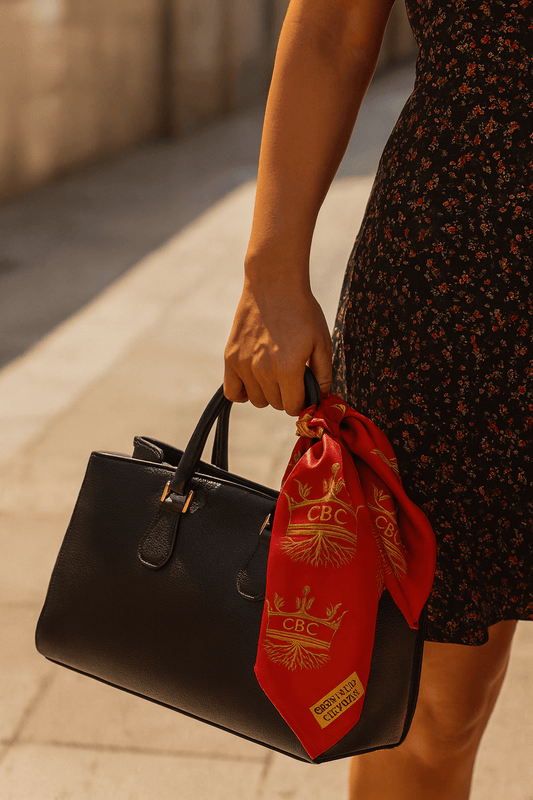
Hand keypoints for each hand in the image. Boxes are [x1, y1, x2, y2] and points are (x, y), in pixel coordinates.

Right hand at [224, 277, 331, 415]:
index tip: (305, 390)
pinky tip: (254, 382)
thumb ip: (324, 375)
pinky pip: (232, 392)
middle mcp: (263, 370)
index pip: (293, 407)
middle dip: (287, 396)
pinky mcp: (231, 357)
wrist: (274, 285)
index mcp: (288, 369)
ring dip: (268, 393)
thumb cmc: (302, 312)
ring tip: (275, 373)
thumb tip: (321, 398)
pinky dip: (243, 393)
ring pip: (257, 400)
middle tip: (293, 377)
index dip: (302, 401)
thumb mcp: (322, 342)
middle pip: (276, 404)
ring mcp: (243, 364)